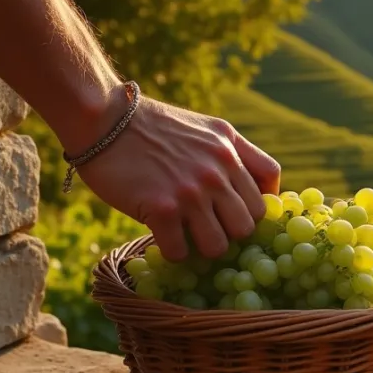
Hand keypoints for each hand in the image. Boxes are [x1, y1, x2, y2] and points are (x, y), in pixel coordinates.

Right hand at [77, 96, 280, 260]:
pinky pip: (180, 252)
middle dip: (230, 232)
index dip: (256, 209)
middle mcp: (217, 171)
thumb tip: (260, 189)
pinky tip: (163, 237)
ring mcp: (191, 192)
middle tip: (210, 228)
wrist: (104, 119)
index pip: (268, 192)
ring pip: (219, 246)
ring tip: (187, 235)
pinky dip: (172, 252)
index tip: (238, 214)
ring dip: (203, 248)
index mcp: (230, 149)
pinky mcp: (161, 209)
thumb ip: (236, 153)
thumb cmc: (155, 126)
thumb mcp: (209, 129)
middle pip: (248, 225)